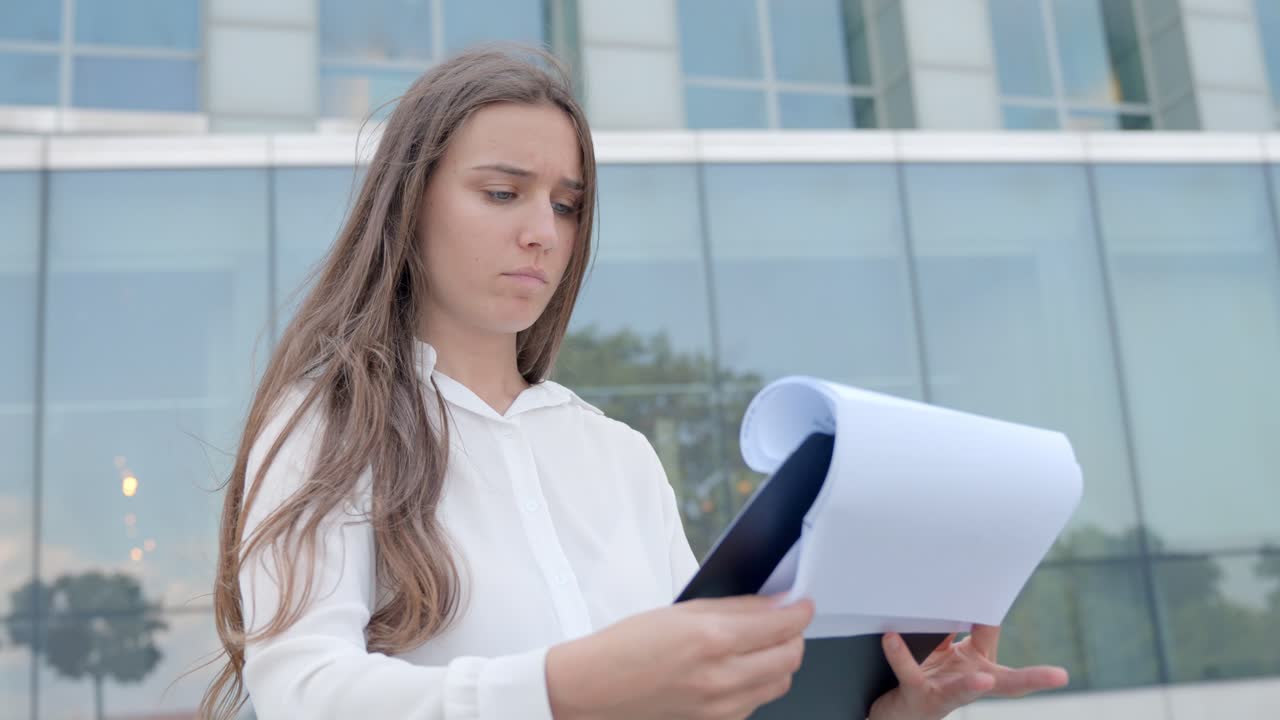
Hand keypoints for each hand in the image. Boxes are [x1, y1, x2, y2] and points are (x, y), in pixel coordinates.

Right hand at [546, 594, 813, 719]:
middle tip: (787, 622)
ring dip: (781, 661)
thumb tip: (775, 603)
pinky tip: (742, 669)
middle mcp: (721, 677)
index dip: (800, 611)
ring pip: (779, 684)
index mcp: (711, 639)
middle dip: (795, 636)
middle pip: (790, 657)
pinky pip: (756, 703)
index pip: (781, 626)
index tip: (803, 602)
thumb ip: (733, 608)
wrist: (592, 690)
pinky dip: (760, 684)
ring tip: (765, 645)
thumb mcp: (680, 612)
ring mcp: (720, 707)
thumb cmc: (626, 645)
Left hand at [868, 625, 1068, 719]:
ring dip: (973, 685)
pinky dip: (900, 655)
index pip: (1003, 652)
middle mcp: (968, 683)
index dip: (1023, 653)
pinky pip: (909, 673)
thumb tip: (968, 591)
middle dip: (1034, 679)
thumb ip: (957, 623)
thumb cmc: (926, 672)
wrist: (897, 710)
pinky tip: (892, 638)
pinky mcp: (918, 695)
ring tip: (984, 678)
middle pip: (1006, 683)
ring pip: (961, 690)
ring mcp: (945, 693)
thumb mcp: (946, 646)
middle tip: (1058, 676)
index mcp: (978, 666)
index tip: (1057, 668)